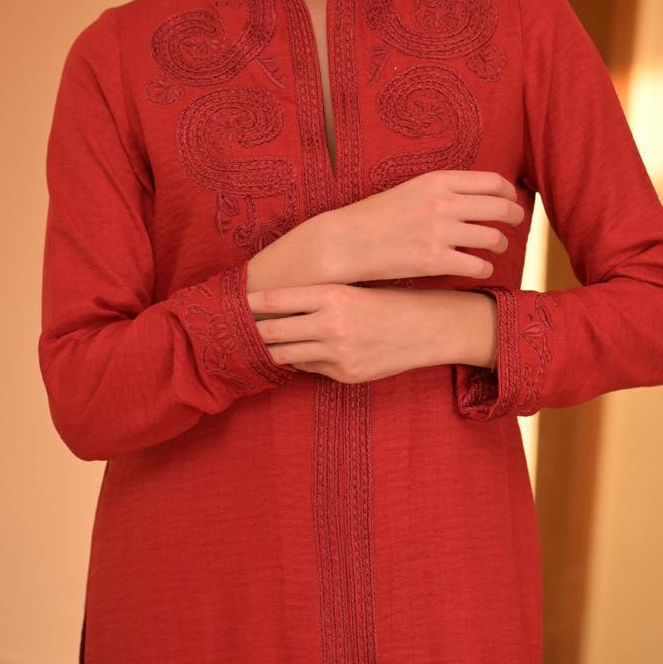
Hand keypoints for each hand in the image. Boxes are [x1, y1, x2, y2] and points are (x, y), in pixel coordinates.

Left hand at [248, 282, 461, 383]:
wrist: (428, 328)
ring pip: (286, 354)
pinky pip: (310, 368)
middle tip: (237, 326)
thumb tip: (279, 309)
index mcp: (332, 295)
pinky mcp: (345, 374)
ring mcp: (337, 354)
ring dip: (273, 348)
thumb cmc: (390, 301)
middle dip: (254, 330)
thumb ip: (318, 299)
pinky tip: (297, 352)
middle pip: (274, 331)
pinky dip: (301, 359)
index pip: (276, 300)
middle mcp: (330, 325)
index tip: (234, 302)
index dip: (252, 303)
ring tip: (259, 341)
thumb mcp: (354, 289)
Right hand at [321, 169, 524, 284]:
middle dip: (516, 216)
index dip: (509, 193)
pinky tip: (480, 268)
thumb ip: (443, 189)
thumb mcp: (411, 189)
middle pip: (501, 208)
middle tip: (517, 223)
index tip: (510, 200)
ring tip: (498, 247)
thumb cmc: (376, 216)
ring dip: (501, 244)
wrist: (346, 241)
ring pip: (494, 238)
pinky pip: (478, 266)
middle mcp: (443, 203)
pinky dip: (485, 268)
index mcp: (438, 181)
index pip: (493, 182)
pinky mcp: (435, 261)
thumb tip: (478, 196)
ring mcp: (440, 232)